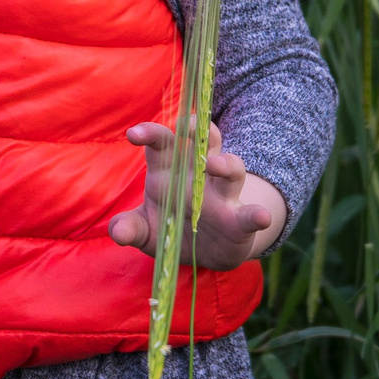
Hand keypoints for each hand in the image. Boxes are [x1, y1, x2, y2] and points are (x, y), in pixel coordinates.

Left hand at [107, 121, 284, 270]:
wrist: (204, 253)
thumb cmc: (170, 229)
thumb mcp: (145, 231)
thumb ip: (130, 228)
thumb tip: (118, 232)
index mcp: (170, 171)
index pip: (162, 144)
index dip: (150, 133)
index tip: (135, 134)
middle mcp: (199, 175)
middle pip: (202, 142)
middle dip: (197, 130)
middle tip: (188, 125)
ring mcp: (223, 195)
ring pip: (232, 167)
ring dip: (226, 163)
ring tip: (216, 165)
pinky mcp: (240, 220)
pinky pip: (250, 213)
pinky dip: (257, 214)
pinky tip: (261, 217)